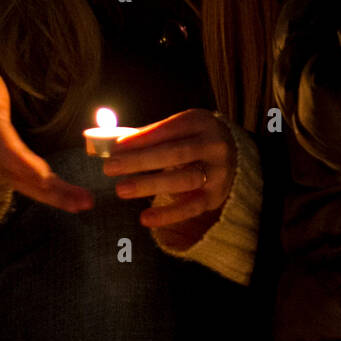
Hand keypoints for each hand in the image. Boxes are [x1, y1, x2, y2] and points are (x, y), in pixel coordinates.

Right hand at [0, 69, 93, 211]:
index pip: (8, 153)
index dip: (23, 164)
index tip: (42, 174)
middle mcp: (2, 161)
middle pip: (26, 179)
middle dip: (51, 191)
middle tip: (80, 200)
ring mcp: (12, 172)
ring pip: (36, 189)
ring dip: (61, 198)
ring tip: (86, 204)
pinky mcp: (23, 177)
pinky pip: (42, 190)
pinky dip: (61, 197)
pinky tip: (84, 202)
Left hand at [102, 109, 234, 239]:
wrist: (235, 156)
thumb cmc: (194, 140)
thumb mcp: (178, 129)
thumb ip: (147, 135)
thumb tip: (106, 144)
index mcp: (200, 123)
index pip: (168, 130)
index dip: (141, 139)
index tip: (114, 148)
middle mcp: (214, 145)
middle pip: (175, 153)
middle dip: (140, 160)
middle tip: (110, 167)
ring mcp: (218, 172)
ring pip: (184, 179)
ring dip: (151, 185)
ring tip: (122, 189)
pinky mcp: (216, 196)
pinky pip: (192, 207)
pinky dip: (168, 214)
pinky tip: (145, 218)